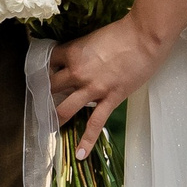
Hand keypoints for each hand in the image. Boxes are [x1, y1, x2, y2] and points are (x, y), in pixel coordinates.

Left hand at [48, 17, 167, 152]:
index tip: (43, 74)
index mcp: (72, 52)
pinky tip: (80, 154)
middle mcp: (77, 72)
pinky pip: (94, 124)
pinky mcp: (109, 99)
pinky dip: (86, 140)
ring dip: (55, 117)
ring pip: (64, 108)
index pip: (48, 62)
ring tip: (50, 126)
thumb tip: (80, 60)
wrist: (145, 37)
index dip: (45, 69)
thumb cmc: (123, 32)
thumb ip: (84, 51)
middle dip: (45, 94)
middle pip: (51, 87)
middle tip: (41, 102)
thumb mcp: (94, 37)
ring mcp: (92, 88)